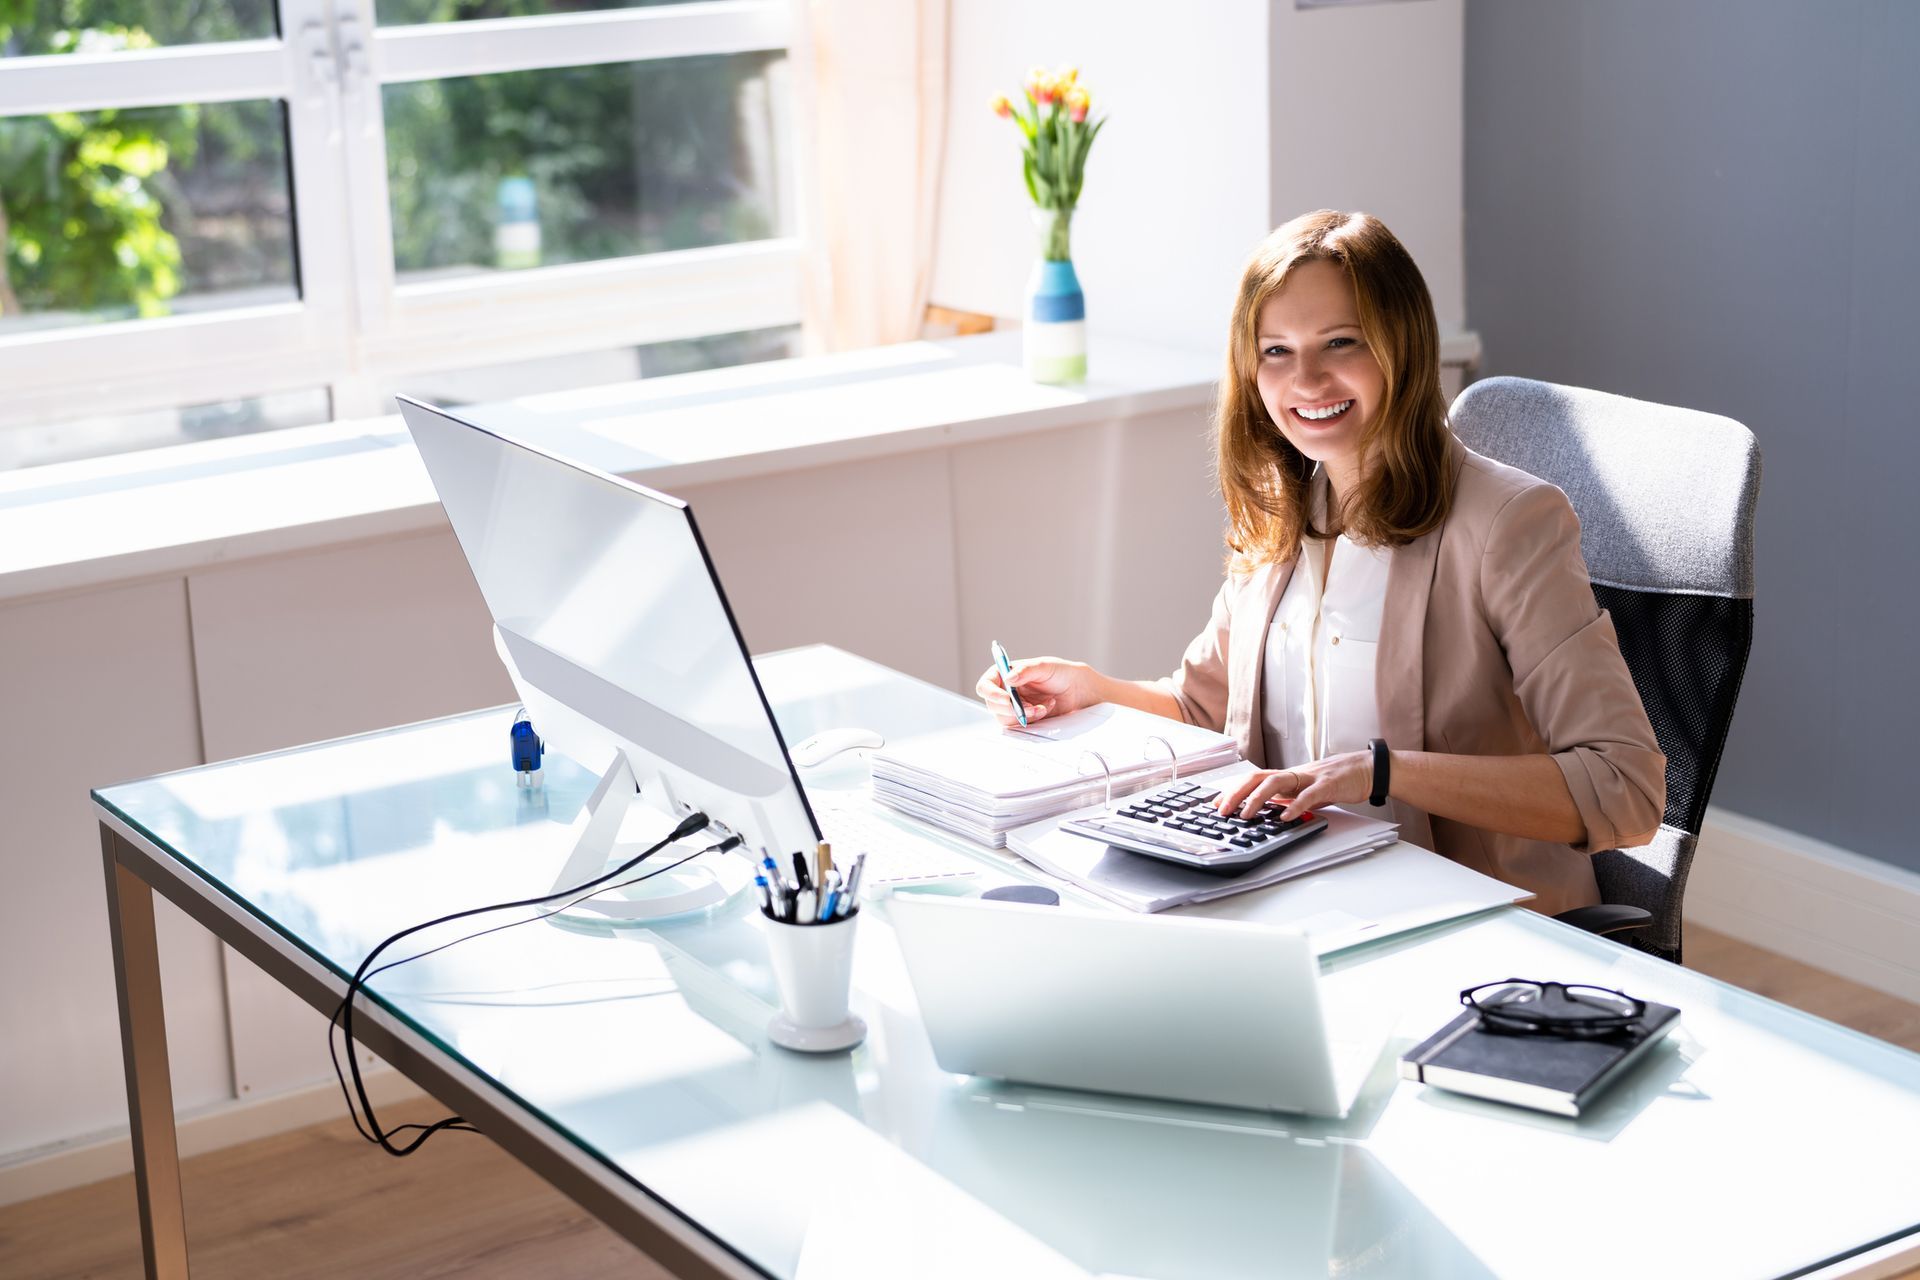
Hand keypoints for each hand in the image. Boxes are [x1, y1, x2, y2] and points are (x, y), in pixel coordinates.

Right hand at [974, 656, 1102, 726]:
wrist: (1077, 691)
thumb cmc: (1060, 673)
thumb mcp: (1044, 666)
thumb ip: (1026, 670)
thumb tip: (1008, 678)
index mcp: (1005, 674)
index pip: (986, 685)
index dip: (992, 693)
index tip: (1007, 699)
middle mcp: (1005, 691)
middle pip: (993, 705)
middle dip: (1012, 709)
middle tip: (1030, 708)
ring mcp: (1013, 706)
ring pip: (1005, 718)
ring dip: (1023, 715)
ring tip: (1043, 707)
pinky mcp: (1022, 719)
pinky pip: (1019, 725)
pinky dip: (1032, 720)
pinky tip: (1045, 710)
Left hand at [1216, 752, 1372, 820]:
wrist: (1368, 769)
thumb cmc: (1338, 780)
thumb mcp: (1307, 790)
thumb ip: (1290, 797)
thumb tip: (1270, 809)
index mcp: (1289, 776)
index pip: (1254, 779)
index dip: (1234, 790)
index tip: (1216, 804)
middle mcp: (1295, 774)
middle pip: (1258, 777)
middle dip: (1237, 793)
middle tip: (1222, 810)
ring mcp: (1311, 777)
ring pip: (1277, 783)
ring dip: (1258, 799)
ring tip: (1246, 814)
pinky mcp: (1329, 784)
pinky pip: (1309, 794)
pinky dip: (1295, 805)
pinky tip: (1285, 817)